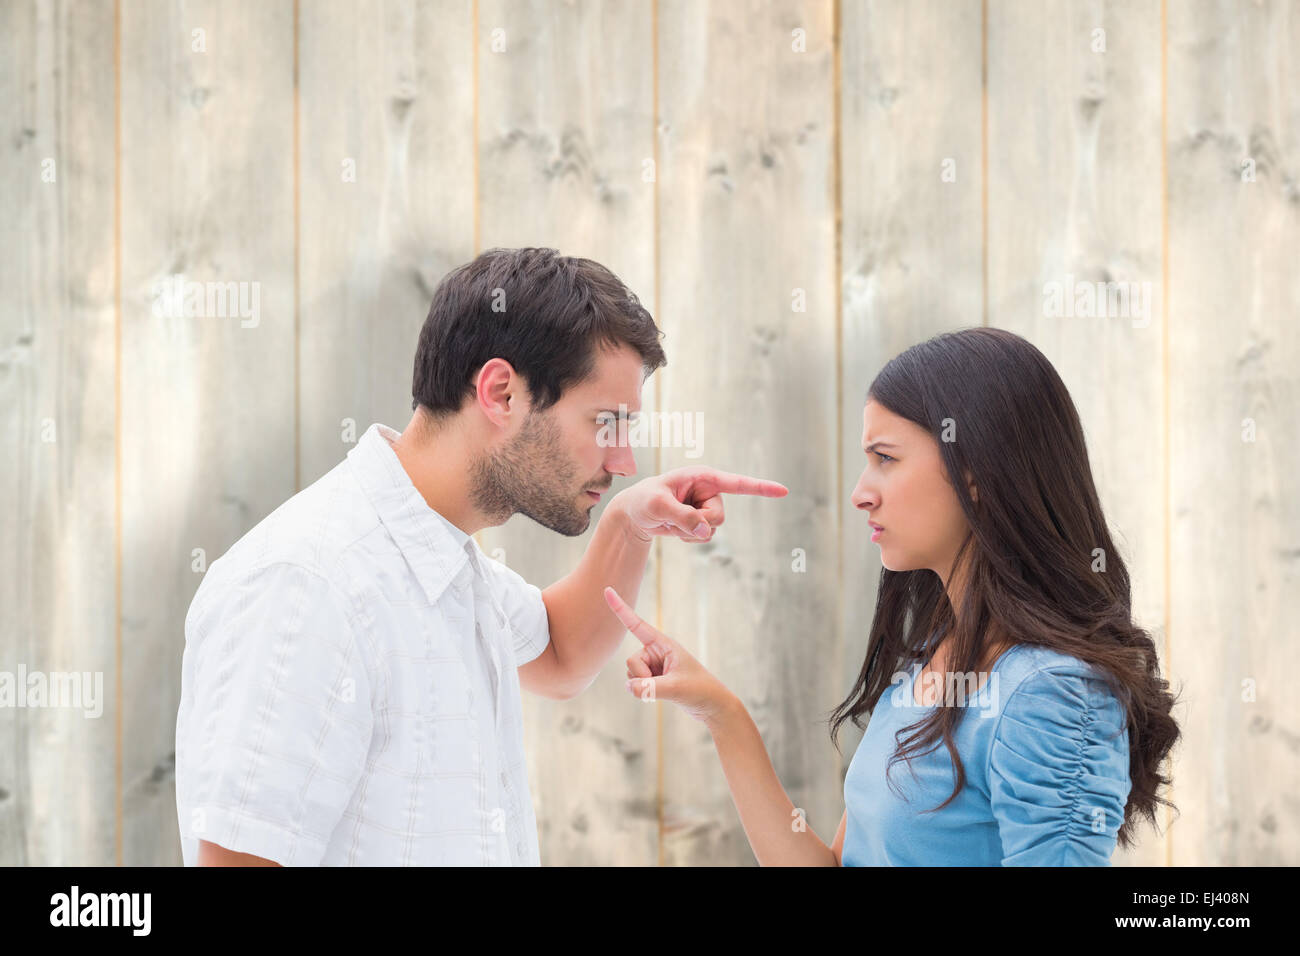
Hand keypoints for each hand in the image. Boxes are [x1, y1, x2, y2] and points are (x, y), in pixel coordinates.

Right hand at [603, 586, 736, 725]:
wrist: (711, 704)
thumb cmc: (699, 689)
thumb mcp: (675, 688)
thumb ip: (650, 688)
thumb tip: (628, 686)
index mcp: (663, 644)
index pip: (636, 624)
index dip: (620, 608)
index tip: (607, 590)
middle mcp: (655, 651)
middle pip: (631, 661)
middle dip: (642, 676)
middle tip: (663, 685)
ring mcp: (653, 665)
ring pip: (631, 674)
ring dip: (643, 686)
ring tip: (666, 689)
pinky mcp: (652, 678)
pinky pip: (635, 684)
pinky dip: (644, 692)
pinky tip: (662, 694)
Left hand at [611, 466, 787, 542]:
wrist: (634, 512)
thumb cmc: (643, 501)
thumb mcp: (658, 506)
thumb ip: (682, 517)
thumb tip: (706, 531)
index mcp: (703, 477)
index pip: (737, 483)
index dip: (761, 488)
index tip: (784, 491)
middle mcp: (708, 490)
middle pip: (719, 517)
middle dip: (698, 523)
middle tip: (673, 517)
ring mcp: (706, 506)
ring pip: (713, 529)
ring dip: (690, 532)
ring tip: (671, 521)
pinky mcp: (701, 520)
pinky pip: (705, 537)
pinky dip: (688, 537)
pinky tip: (674, 528)